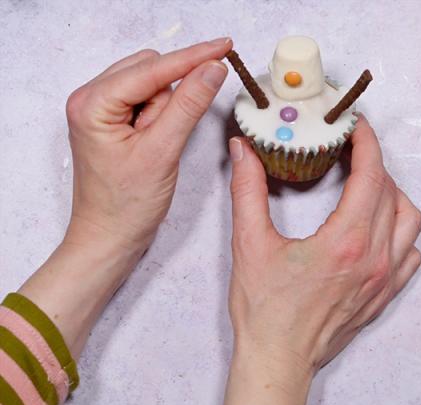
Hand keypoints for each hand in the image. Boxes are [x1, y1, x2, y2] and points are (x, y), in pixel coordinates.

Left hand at [18, 39, 231, 358]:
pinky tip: (156, 144)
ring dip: (167, 111)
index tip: (224, 46)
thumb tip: (212, 69)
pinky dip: (161, 119)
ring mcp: (102, 112)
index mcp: (93, 103)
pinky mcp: (114, 124)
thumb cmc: (126, 206)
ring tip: (159, 148)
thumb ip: (188, 105)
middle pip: (149, 72)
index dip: (192, 57)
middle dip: (173, 97)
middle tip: (172, 135)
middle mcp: (91, 100)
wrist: (110, 239)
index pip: (152, 68)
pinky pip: (146, 106)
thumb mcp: (162, 152)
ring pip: (150, 88)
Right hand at [221, 115, 420, 404]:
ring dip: (392, 196)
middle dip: (374, 164)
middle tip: (352, 153)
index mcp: (346, 242)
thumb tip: (242, 152)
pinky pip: (410, 254)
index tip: (357, 127)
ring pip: (409, 221)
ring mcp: (382, 280)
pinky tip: (379, 230)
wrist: (277, 359)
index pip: (371, 176)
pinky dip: (401, 232)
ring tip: (366, 188)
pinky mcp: (381, 296)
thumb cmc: (264, 311)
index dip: (367, 144)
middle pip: (391, 193)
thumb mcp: (249, 244)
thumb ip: (247, 191)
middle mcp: (374, 259)